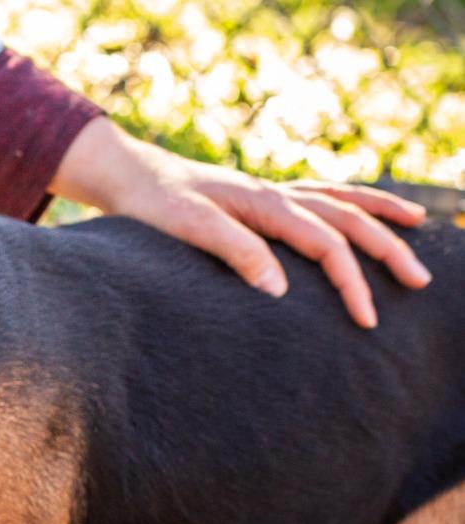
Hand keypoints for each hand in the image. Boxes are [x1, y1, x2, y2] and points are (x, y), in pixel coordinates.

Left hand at [49, 118, 431, 328]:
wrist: (129, 177)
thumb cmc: (153, 206)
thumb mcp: (188, 228)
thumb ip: (234, 252)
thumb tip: (278, 290)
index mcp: (264, 205)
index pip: (325, 244)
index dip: (352, 282)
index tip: (367, 320)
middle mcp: (275, 194)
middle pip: (347, 219)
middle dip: (387, 252)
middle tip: (420, 281)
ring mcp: (269, 193)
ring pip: (340, 200)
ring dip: (379, 215)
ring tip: (415, 228)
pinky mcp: (259, 199)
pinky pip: (317, 195)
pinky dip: (346, 201)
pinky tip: (357, 213)